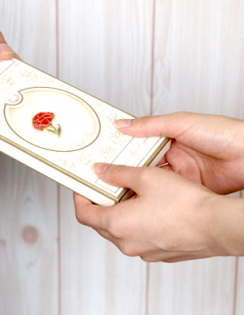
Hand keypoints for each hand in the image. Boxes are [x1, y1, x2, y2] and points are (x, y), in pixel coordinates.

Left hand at [74, 164, 243, 261]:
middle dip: (100, 203)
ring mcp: (143, 250)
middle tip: (106, 185)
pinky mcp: (159, 252)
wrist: (217, 226)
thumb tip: (100, 171)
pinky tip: (149, 206)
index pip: (83, 215)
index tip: (83, 186)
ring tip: (131, 191)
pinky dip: (135, 222)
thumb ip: (117, 173)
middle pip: (100, 223)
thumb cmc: (184, 203)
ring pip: (120, 230)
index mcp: (117, 224)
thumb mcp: (145, 177)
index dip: (80, 198)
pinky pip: (137, 236)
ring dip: (119, 212)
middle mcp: (126, 242)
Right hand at [114, 112, 243, 193]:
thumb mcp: (180, 123)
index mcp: (167, 138)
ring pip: (150, 181)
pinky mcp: (187, 190)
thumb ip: (150, 125)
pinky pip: (165, 194)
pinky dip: (151, 197)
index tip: (101, 156)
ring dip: (134, 185)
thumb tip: (121, 124)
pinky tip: (136, 199)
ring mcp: (179, 175)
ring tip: (114, 189)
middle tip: (102, 176)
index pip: (136, 145)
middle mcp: (170, 157)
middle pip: (140, 165)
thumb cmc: (222, 133)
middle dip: (122, 170)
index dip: (119, 150)